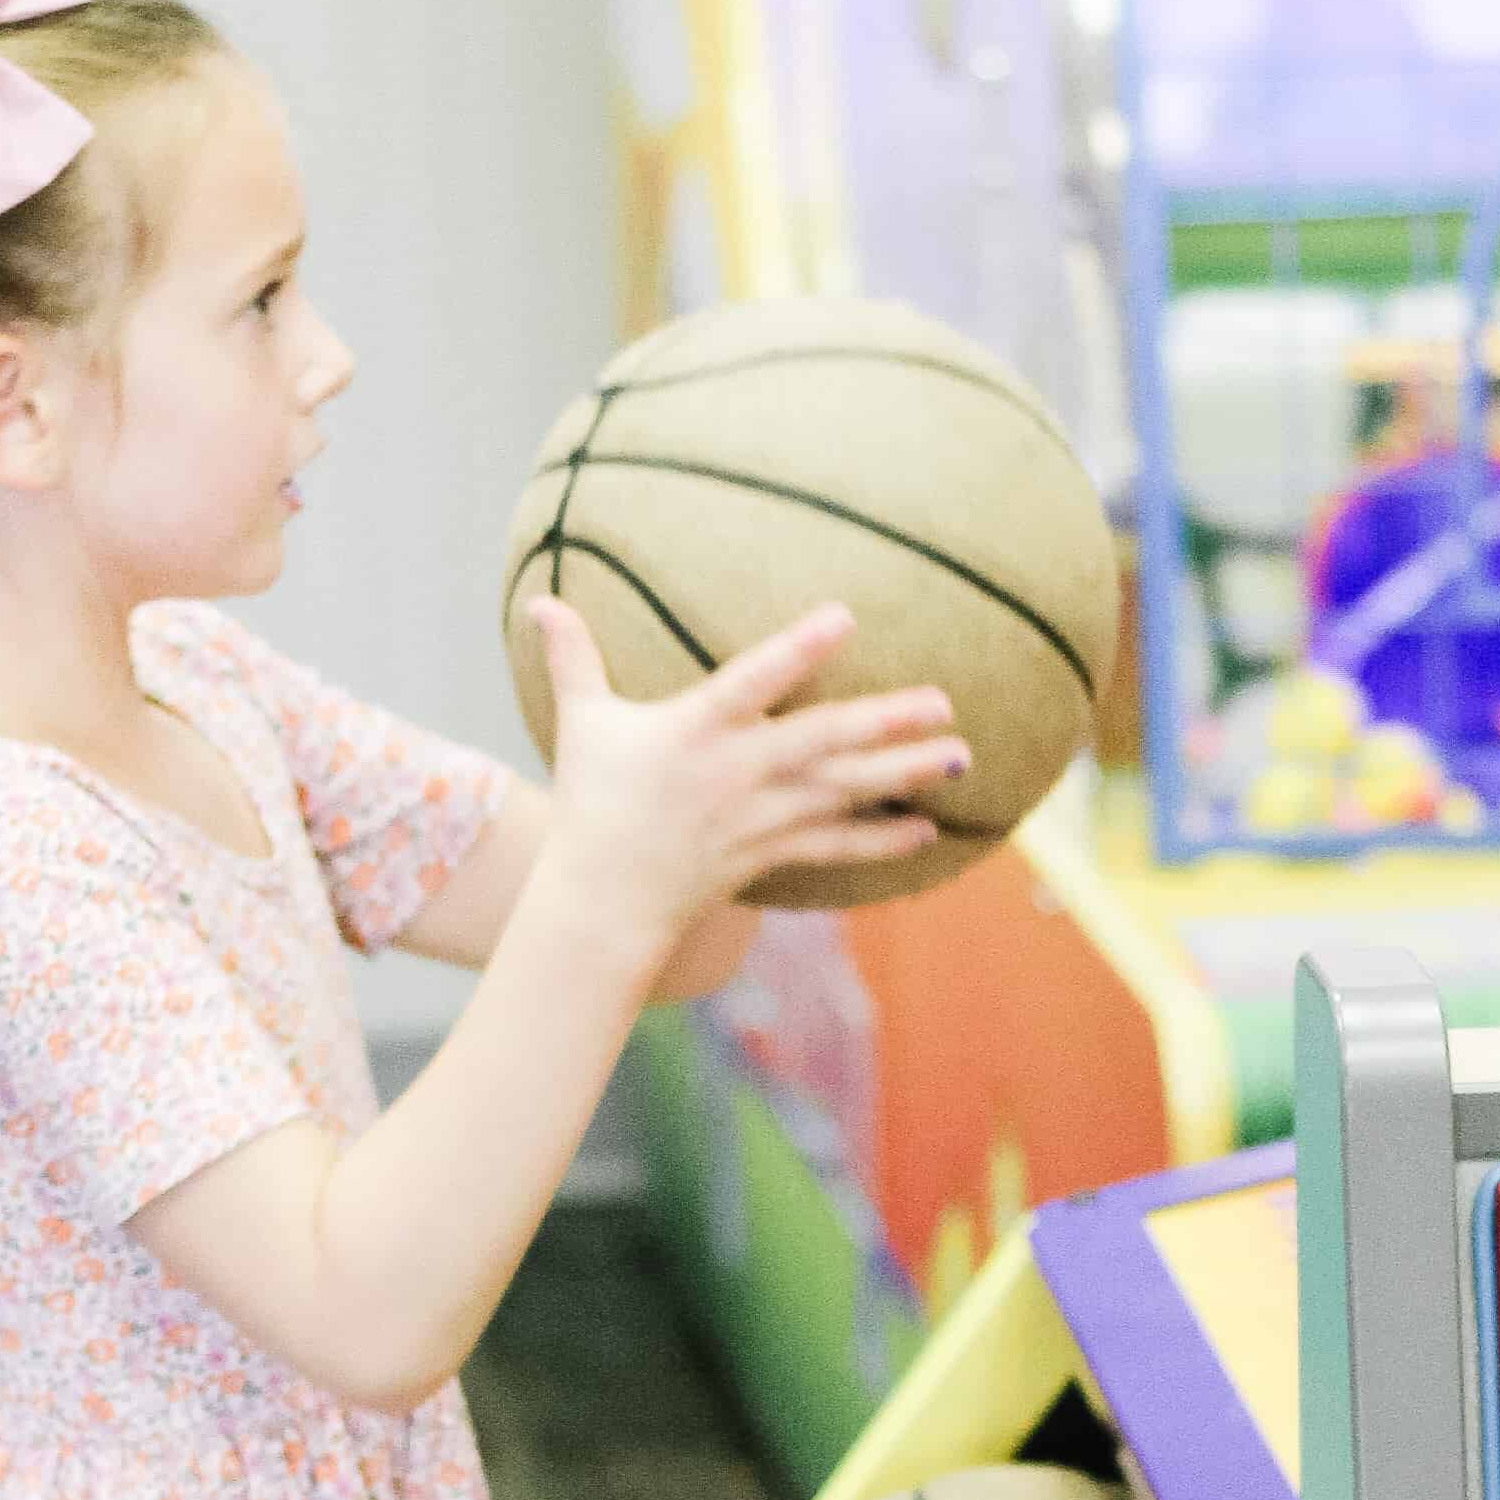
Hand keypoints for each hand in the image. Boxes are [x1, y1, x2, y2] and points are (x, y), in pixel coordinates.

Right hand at [523, 595, 970, 947]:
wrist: (603, 899)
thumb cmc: (593, 802)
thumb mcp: (582, 724)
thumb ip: (573, 658)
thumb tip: (539, 600)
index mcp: (696, 730)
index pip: (753, 681)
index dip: (798, 651)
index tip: (846, 617)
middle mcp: (737, 774)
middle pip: (822, 742)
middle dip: (886, 722)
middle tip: (945, 701)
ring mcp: (759, 818)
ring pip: (842, 793)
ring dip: (903, 775)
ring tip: (960, 756)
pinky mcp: (770, 853)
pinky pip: (836, 847)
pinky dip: (882, 840)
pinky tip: (930, 829)